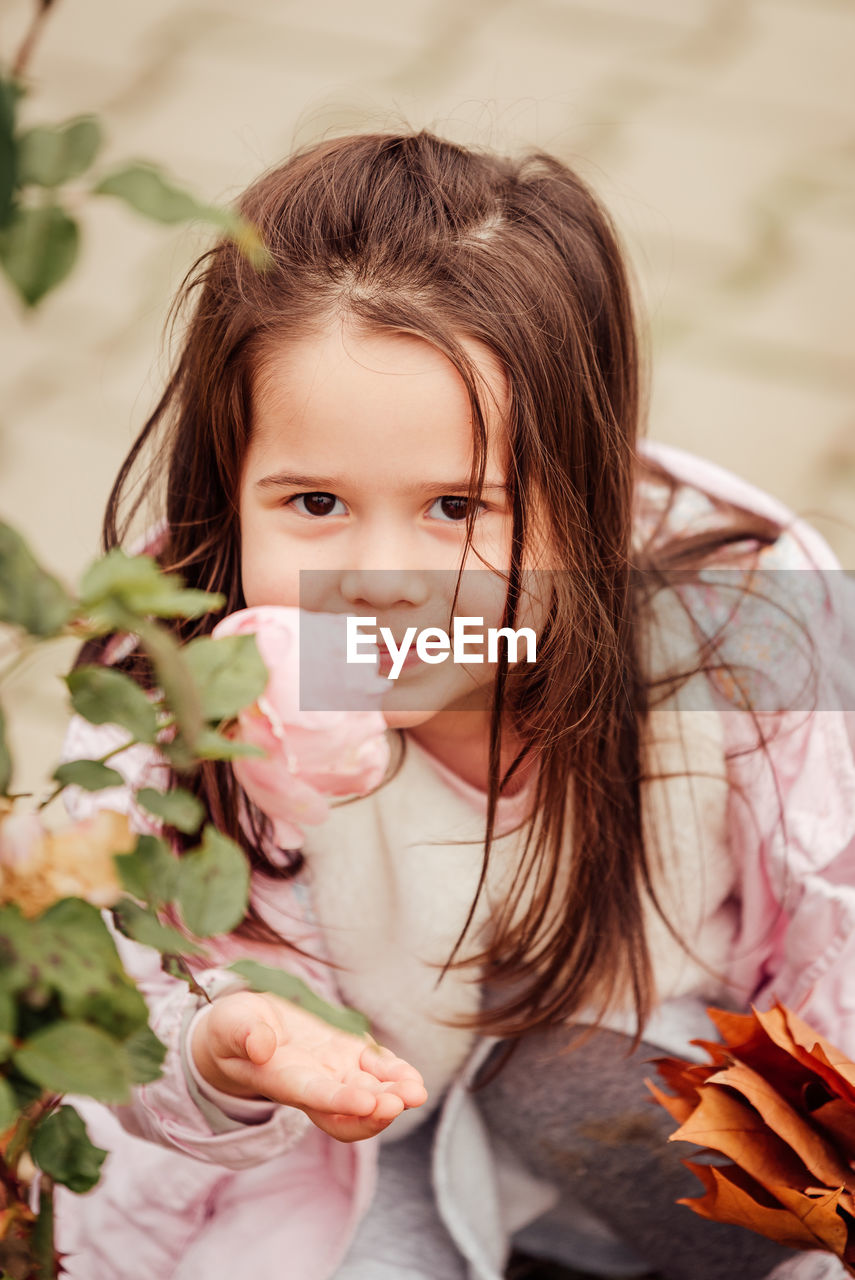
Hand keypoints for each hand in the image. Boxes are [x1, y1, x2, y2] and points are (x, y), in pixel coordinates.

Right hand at [189, 990, 427, 1141]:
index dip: (341, 1101)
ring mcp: (333, 1072)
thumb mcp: (230, 1024)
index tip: (368, 1101)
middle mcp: (312, 1084)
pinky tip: (413, 1079)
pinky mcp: (347, 1055)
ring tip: (416, 1092)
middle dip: (376, 1109)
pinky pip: (375, 1070)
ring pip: (368, 1093)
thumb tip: (261, 1044)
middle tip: (402, 1101)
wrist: (244, 1030)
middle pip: (347, 1110)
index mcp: (282, 1079)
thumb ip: (244, 1034)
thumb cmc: (232, 1029)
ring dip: (393, 1095)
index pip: (314, 1096)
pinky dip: (395, 1075)